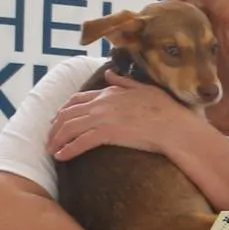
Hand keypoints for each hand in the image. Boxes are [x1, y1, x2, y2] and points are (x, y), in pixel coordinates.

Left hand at [50, 72, 206, 163]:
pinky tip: (61, 156)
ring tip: (51, 150)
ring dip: (57, 139)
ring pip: (70, 127)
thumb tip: (109, 73)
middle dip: (55, 126)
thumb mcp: (145, 89)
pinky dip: (68, 150)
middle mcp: (101, 104)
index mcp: (109, 93)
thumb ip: (124, 81)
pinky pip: (81, 142)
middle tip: (50, 138)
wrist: (177, 128)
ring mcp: (103, 118)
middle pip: (68, 114)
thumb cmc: (168, 111)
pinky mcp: (108, 134)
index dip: (64, 109)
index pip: (78, 99)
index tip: (58, 118)